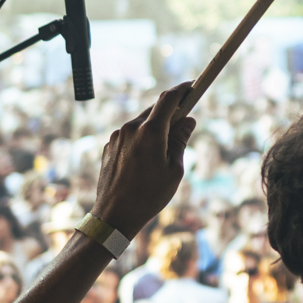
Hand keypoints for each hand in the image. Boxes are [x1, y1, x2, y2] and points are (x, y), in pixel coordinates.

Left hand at [90, 85, 196, 238]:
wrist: (114, 215)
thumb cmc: (149, 196)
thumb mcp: (174, 170)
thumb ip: (180, 141)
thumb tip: (188, 121)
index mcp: (150, 132)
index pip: (169, 99)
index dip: (183, 90)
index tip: (193, 86)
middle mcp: (131, 128)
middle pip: (155, 110)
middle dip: (170, 113)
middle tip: (183, 123)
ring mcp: (117, 136)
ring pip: (141, 123)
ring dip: (155, 129)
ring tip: (162, 154)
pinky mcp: (109, 146)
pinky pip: (129, 135)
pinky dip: (141, 139)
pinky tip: (145, 162)